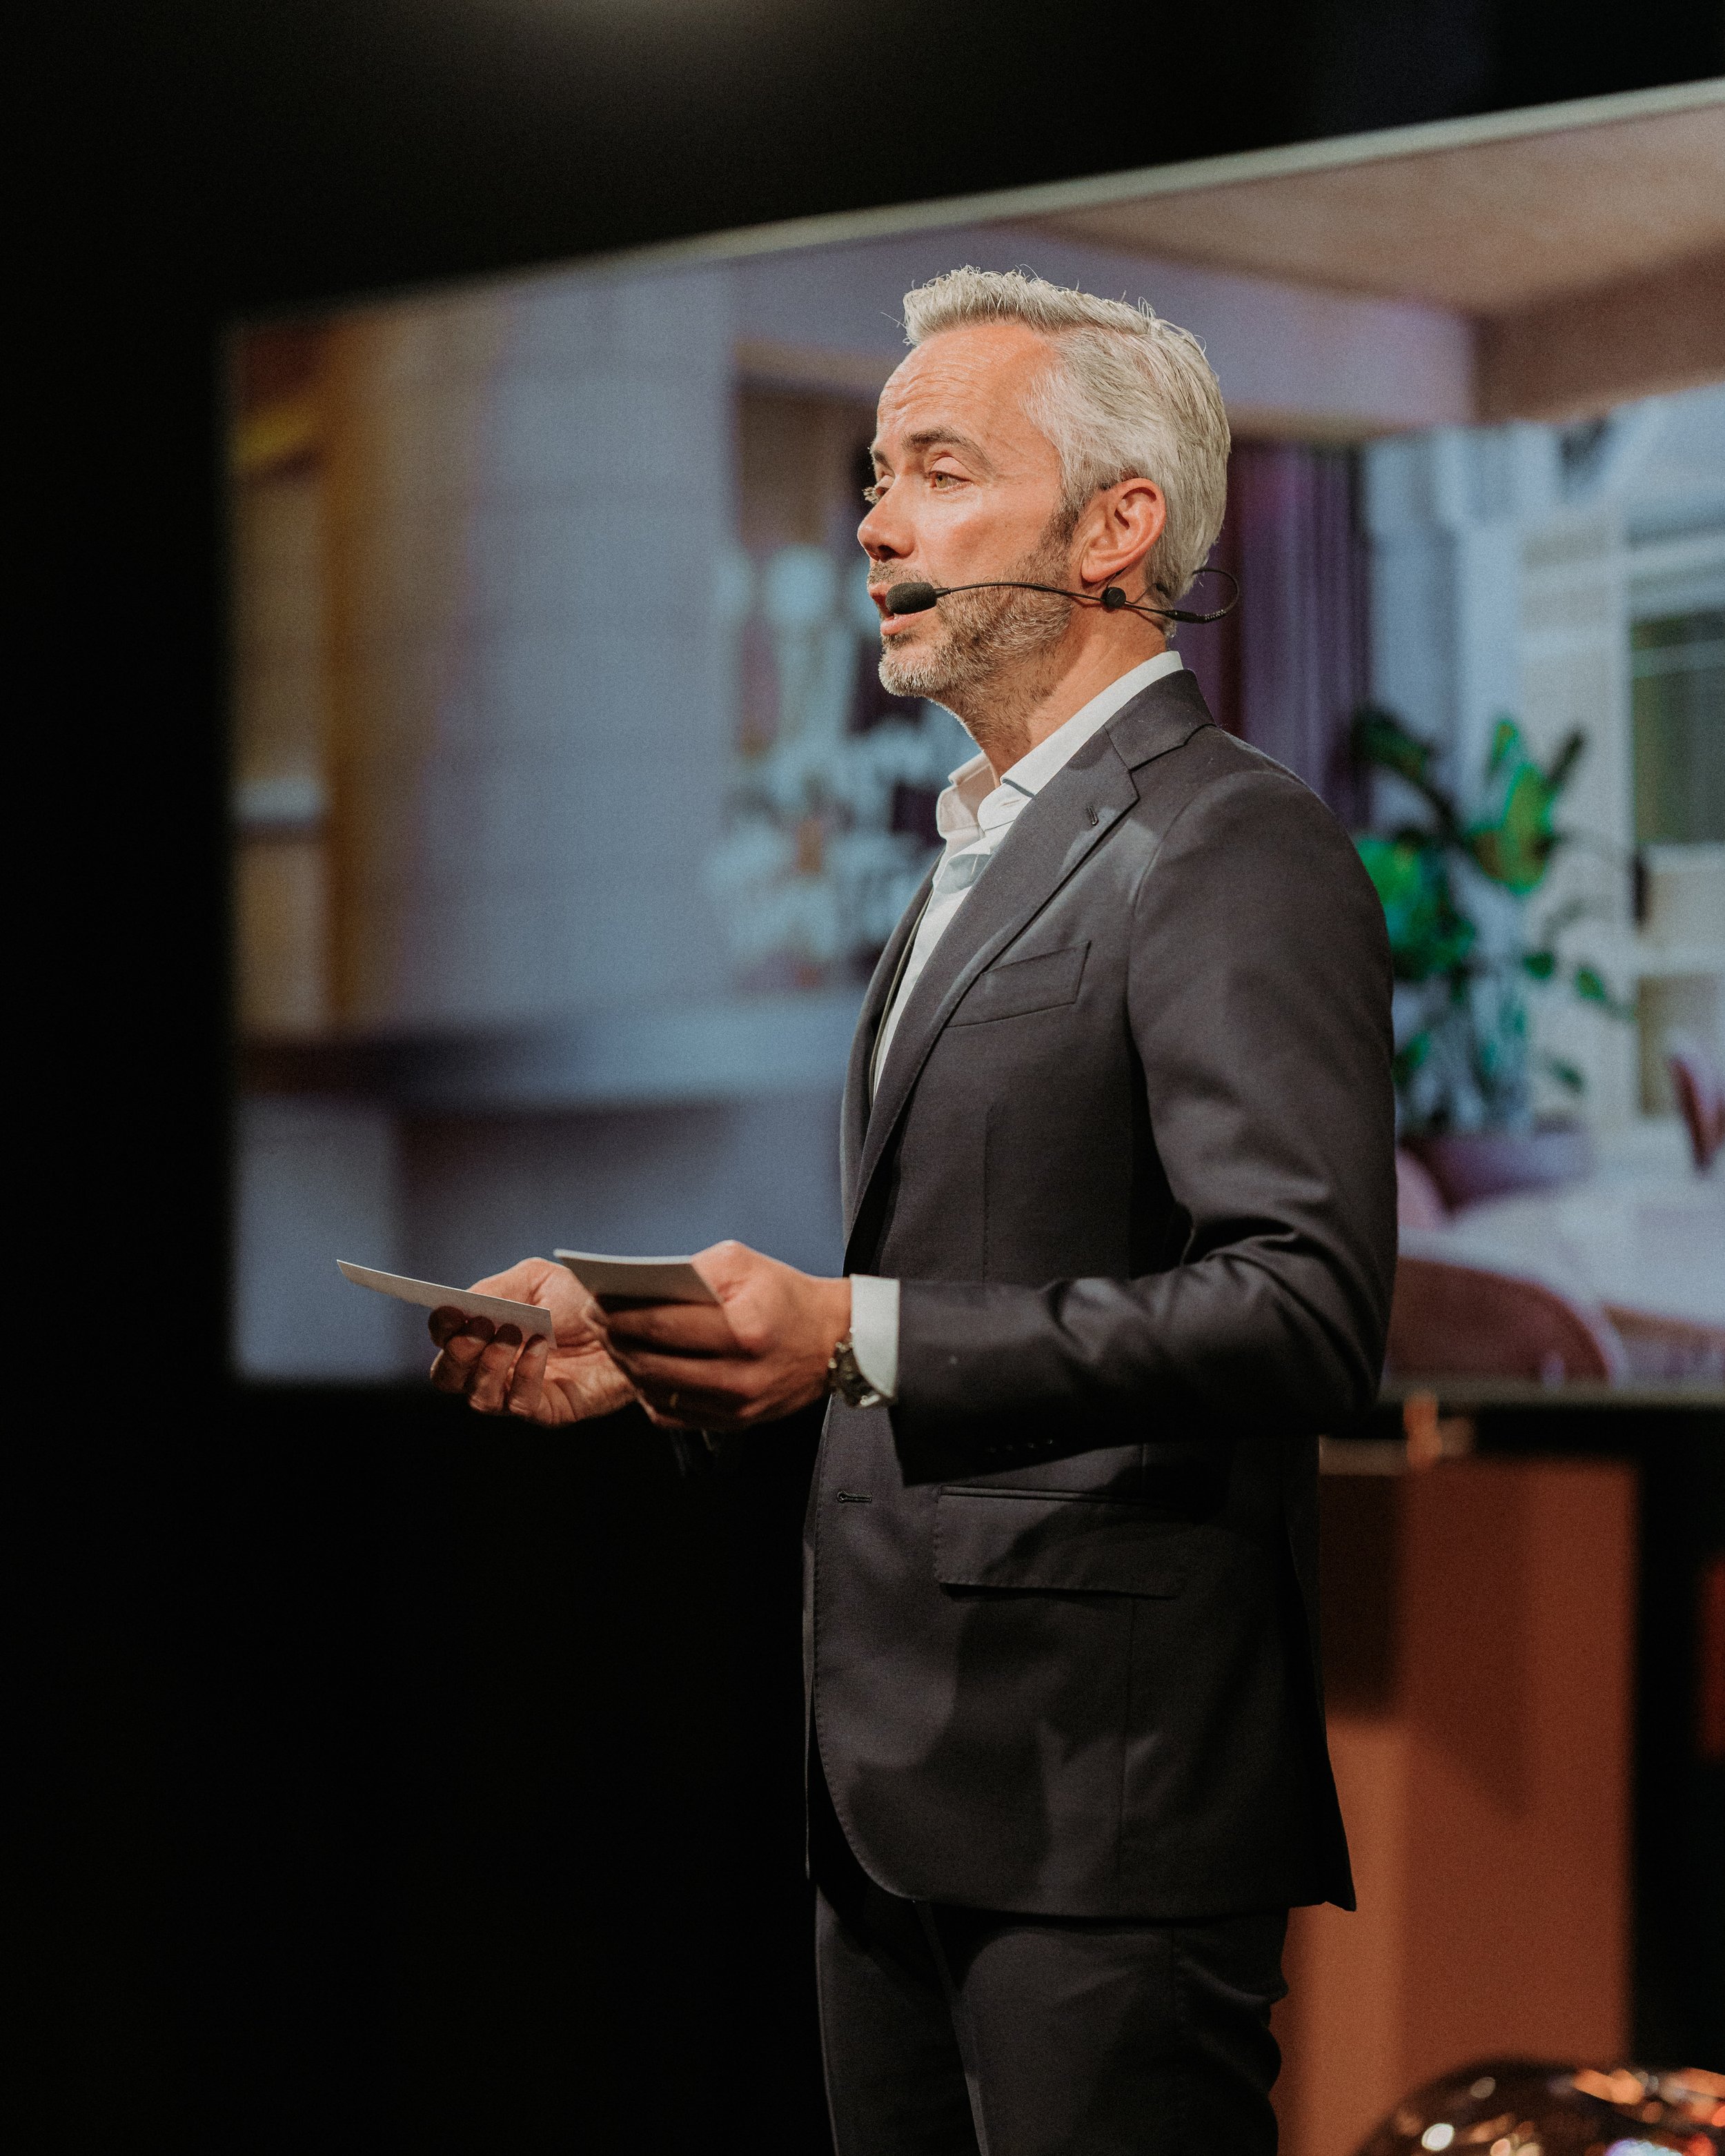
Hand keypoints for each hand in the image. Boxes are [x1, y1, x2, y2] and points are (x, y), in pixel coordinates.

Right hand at [428, 1258, 636, 1424]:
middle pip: (448, 1378)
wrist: (631, 1320)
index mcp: (486, 1333)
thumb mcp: (537, 1280)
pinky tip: (542, 1347)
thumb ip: (496, 1290)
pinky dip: (526, 1375)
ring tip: (514, 1334)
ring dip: (490, 1365)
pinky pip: (520, 1404)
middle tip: (480, 1327)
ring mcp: (519, 1392)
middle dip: (456, 1354)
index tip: (452, 1311)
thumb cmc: (582, 1299)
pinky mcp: (549, 1409)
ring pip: (479, 1398)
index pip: (445, 1339)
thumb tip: (462, 1307)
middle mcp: (496, 1367)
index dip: (441, 1327)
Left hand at [597, 1240, 849, 1430]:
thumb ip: (693, 1270)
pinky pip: (673, 1415)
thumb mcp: (745, 1264)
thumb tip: (644, 1285)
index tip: (596, 1302)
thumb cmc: (787, 1298)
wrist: (835, 1342)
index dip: (620, 1315)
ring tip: (615, 1343)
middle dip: (614, 1339)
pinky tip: (643, 1371)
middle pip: (652, 1362)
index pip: (662, 1324)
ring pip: (657, 1391)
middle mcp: (739, 1374)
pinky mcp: (734, 1423)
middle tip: (596, 1321)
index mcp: (742, 1329)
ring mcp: (736, 1405)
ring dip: (627, 1366)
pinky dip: (650, 1393)